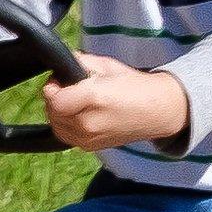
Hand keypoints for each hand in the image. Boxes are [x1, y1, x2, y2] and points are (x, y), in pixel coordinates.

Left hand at [48, 56, 191, 150]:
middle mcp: (88, 123)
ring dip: (59, 113)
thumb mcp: (108, 66)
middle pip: (52, 112)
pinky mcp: (89, 148)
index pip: (54, 99)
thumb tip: (62, 63)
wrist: (158, 112)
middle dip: (55, 98)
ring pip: (56, 126)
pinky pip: (65, 136)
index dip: (53, 86)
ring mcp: (88, 139)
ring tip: (73, 101)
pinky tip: (76, 115)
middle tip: (68, 87)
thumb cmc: (136, 86)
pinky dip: (65, 125)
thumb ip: (81, 63)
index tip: (60, 79)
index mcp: (93, 99)